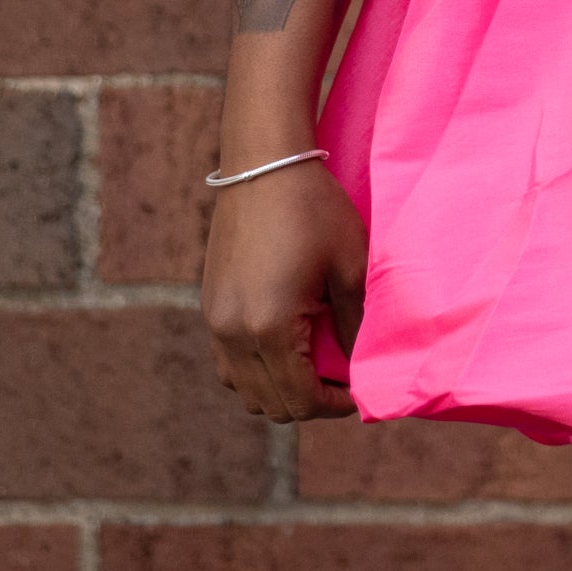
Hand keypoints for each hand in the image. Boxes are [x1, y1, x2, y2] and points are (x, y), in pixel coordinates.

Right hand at [202, 159, 368, 420]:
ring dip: (279, 389)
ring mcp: (216, 321)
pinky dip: (256, 369)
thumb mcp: (349, 267)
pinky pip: (228, 363)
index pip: (299, 401)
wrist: (265, 164)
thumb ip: (355, 325)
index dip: (335, 406)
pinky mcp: (210, 306)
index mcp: (269, 328)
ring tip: (314, 365)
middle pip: (270, 405)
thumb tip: (361, 367)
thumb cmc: (314, 209)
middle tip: (341, 379)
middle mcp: (233, 334)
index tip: (359, 392)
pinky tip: (286, 345)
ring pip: (243, 390)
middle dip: (310, 402)